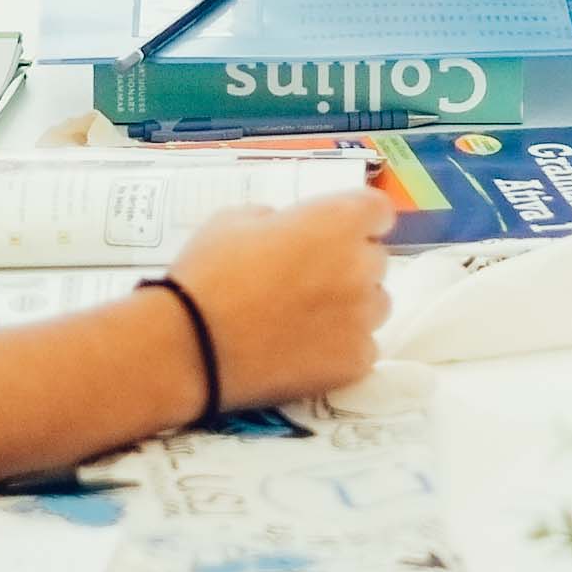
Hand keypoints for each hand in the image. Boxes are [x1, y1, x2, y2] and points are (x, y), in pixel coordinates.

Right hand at [162, 189, 396, 408]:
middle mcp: (360, 266)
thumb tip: (288, 230)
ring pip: (375, 306)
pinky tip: (304, 352)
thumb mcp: (236, 220)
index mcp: (337, 221)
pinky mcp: (356, 361)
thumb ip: (278, 219)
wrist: (192, 347)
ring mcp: (362, 317)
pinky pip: (362, 348)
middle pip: (375, 260)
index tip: (338, 233)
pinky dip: (340, 348)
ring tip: (306, 320)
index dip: (359, 221)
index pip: (378, 211)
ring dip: (351, 307)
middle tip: (308, 281)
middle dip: (349, 265)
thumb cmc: (209, 273)